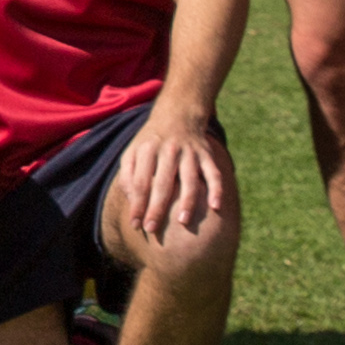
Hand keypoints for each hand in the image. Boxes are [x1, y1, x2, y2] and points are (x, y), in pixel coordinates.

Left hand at [112, 108, 232, 250]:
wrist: (177, 115)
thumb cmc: (150, 142)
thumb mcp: (132, 152)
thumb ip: (127, 176)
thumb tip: (131, 203)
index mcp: (147, 150)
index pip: (140, 181)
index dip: (137, 204)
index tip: (135, 225)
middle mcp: (168, 150)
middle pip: (162, 183)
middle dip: (157, 207)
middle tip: (152, 229)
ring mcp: (189, 152)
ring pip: (189, 179)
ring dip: (187, 201)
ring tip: (182, 221)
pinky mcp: (206, 155)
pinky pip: (214, 173)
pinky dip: (216, 190)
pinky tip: (215, 207)